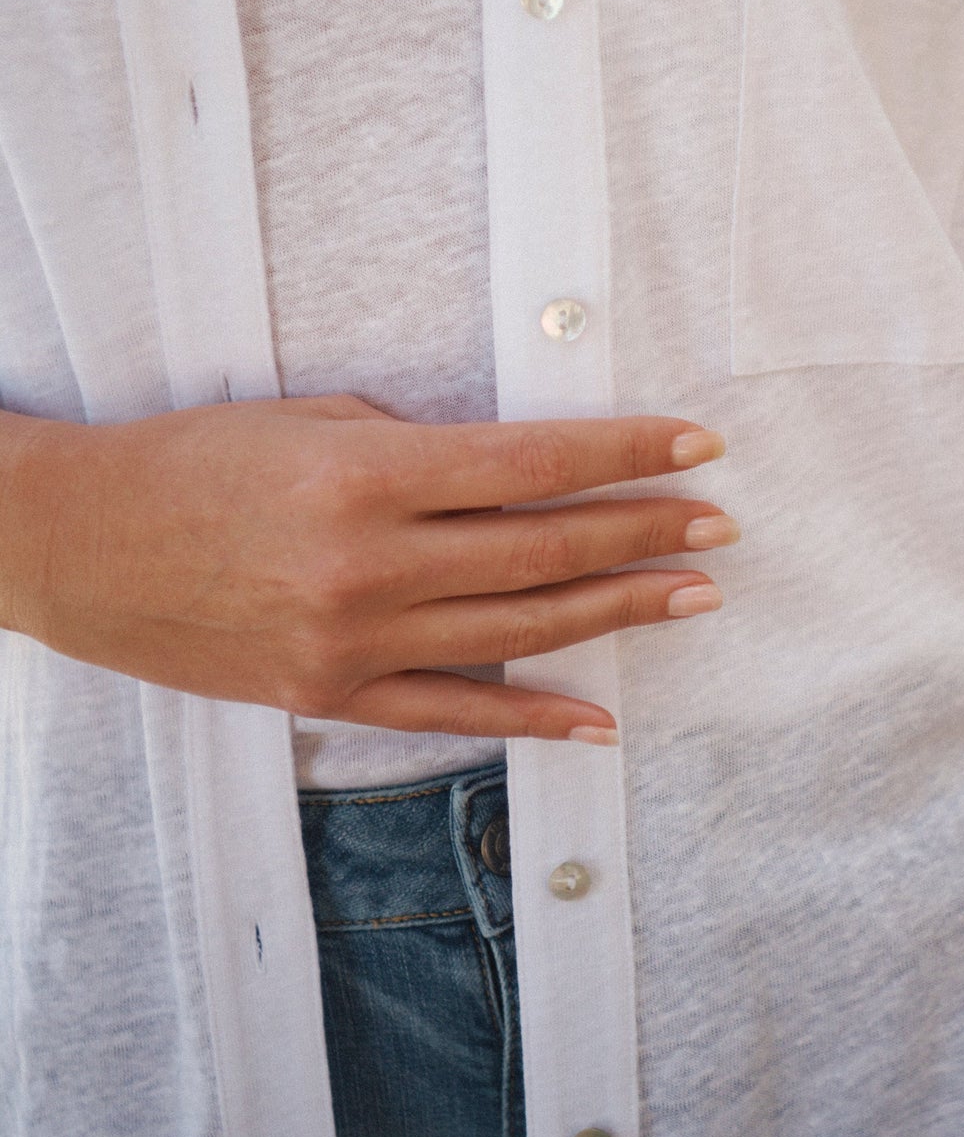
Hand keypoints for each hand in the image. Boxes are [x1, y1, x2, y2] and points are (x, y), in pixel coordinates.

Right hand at [0, 395, 734, 740]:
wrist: (71, 545)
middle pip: (545, 549)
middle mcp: (372, 564)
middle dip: (646, 532)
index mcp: (368, 476)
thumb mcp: (307, 420)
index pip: (535, 461)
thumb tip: (516, 473)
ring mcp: (354, 641)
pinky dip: (534, 716)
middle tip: (720, 523)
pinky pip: (454, 713)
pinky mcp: (330, 694)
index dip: (628, 450)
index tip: (697, 443)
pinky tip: (600, 716)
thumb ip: (417, 446)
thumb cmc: (187, 461)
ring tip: (694, 596)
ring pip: (520, 630)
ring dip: (618, 612)